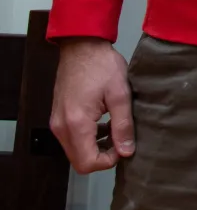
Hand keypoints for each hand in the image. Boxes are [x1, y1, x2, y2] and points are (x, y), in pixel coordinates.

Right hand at [49, 38, 132, 173]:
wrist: (82, 47)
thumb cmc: (102, 66)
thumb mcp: (120, 94)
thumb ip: (123, 125)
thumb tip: (127, 152)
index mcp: (76, 124)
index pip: (87, 163)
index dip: (108, 161)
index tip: (124, 146)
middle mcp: (61, 127)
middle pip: (79, 161)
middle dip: (102, 157)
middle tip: (121, 140)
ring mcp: (57, 123)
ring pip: (75, 151)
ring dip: (95, 148)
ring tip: (115, 130)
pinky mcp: (58, 117)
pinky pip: (72, 139)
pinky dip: (88, 139)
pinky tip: (104, 124)